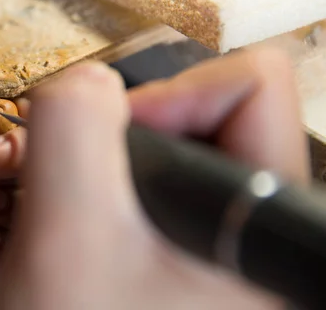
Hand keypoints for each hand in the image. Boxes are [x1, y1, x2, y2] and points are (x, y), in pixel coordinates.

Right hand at [0, 49, 309, 308]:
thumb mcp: (65, 237)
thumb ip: (73, 128)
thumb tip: (87, 81)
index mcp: (272, 233)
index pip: (251, 88)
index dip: (167, 97)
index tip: (105, 144)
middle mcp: (264, 240)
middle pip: (209, 116)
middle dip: (123, 137)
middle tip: (76, 180)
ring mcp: (228, 250)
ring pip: (175, 151)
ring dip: (106, 166)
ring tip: (69, 209)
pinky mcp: (194, 255)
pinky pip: (156, 186)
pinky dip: (106, 190)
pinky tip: (79, 225)